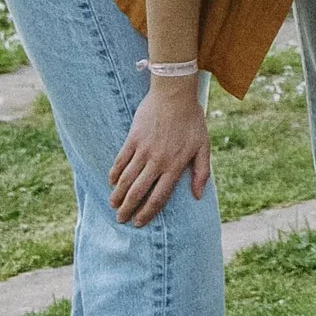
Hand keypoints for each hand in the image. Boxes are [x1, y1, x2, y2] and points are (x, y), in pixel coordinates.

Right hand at [109, 80, 211, 224]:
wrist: (175, 93)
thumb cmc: (192, 120)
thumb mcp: (203, 146)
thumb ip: (202, 172)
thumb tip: (198, 196)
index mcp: (174, 166)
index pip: (158, 197)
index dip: (147, 213)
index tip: (139, 222)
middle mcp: (157, 161)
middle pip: (138, 192)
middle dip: (128, 209)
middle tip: (121, 219)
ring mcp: (143, 150)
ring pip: (126, 179)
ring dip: (118, 195)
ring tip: (113, 205)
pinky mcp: (133, 138)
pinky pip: (120, 161)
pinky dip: (114, 173)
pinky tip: (112, 182)